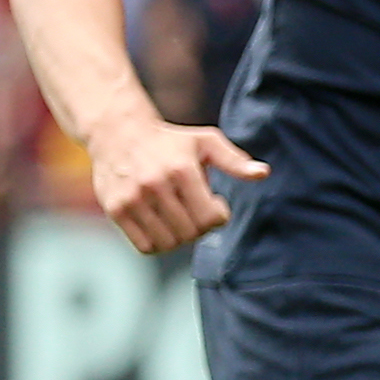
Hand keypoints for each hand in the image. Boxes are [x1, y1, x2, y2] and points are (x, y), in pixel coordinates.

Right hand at [86, 108, 266, 255]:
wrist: (118, 133)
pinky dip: (158, 243)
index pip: (210, 218)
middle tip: (195, 211)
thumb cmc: (170, 141)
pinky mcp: (116, 210)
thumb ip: (235, 161)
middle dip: (200, 227)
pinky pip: (146, 247)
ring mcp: (133, 198)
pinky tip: (161, 225)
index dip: (219, 217)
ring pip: (169, 243)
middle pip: (190, 233)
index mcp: (182, 169)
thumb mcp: (205, 142)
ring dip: (179, 237)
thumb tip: (263, 174)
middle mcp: (155, 184)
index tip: (215, 205)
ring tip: (178, 217)